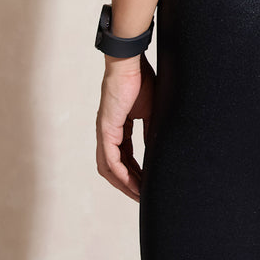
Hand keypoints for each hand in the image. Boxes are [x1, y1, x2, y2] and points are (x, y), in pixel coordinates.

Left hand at [96, 53, 155, 200]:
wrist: (130, 63)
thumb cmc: (140, 79)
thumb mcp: (149, 110)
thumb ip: (149, 130)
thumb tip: (155, 147)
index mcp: (117, 126)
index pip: (124, 157)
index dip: (134, 172)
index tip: (146, 184)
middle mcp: (107, 132)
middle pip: (113, 168)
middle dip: (127, 184)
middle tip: (142, 196)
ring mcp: (104, 131)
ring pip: (108, 168)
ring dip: (123, 183)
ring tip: (139, 194)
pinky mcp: (106, 129)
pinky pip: (111, 159)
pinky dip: (121, 173)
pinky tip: (133, 181)